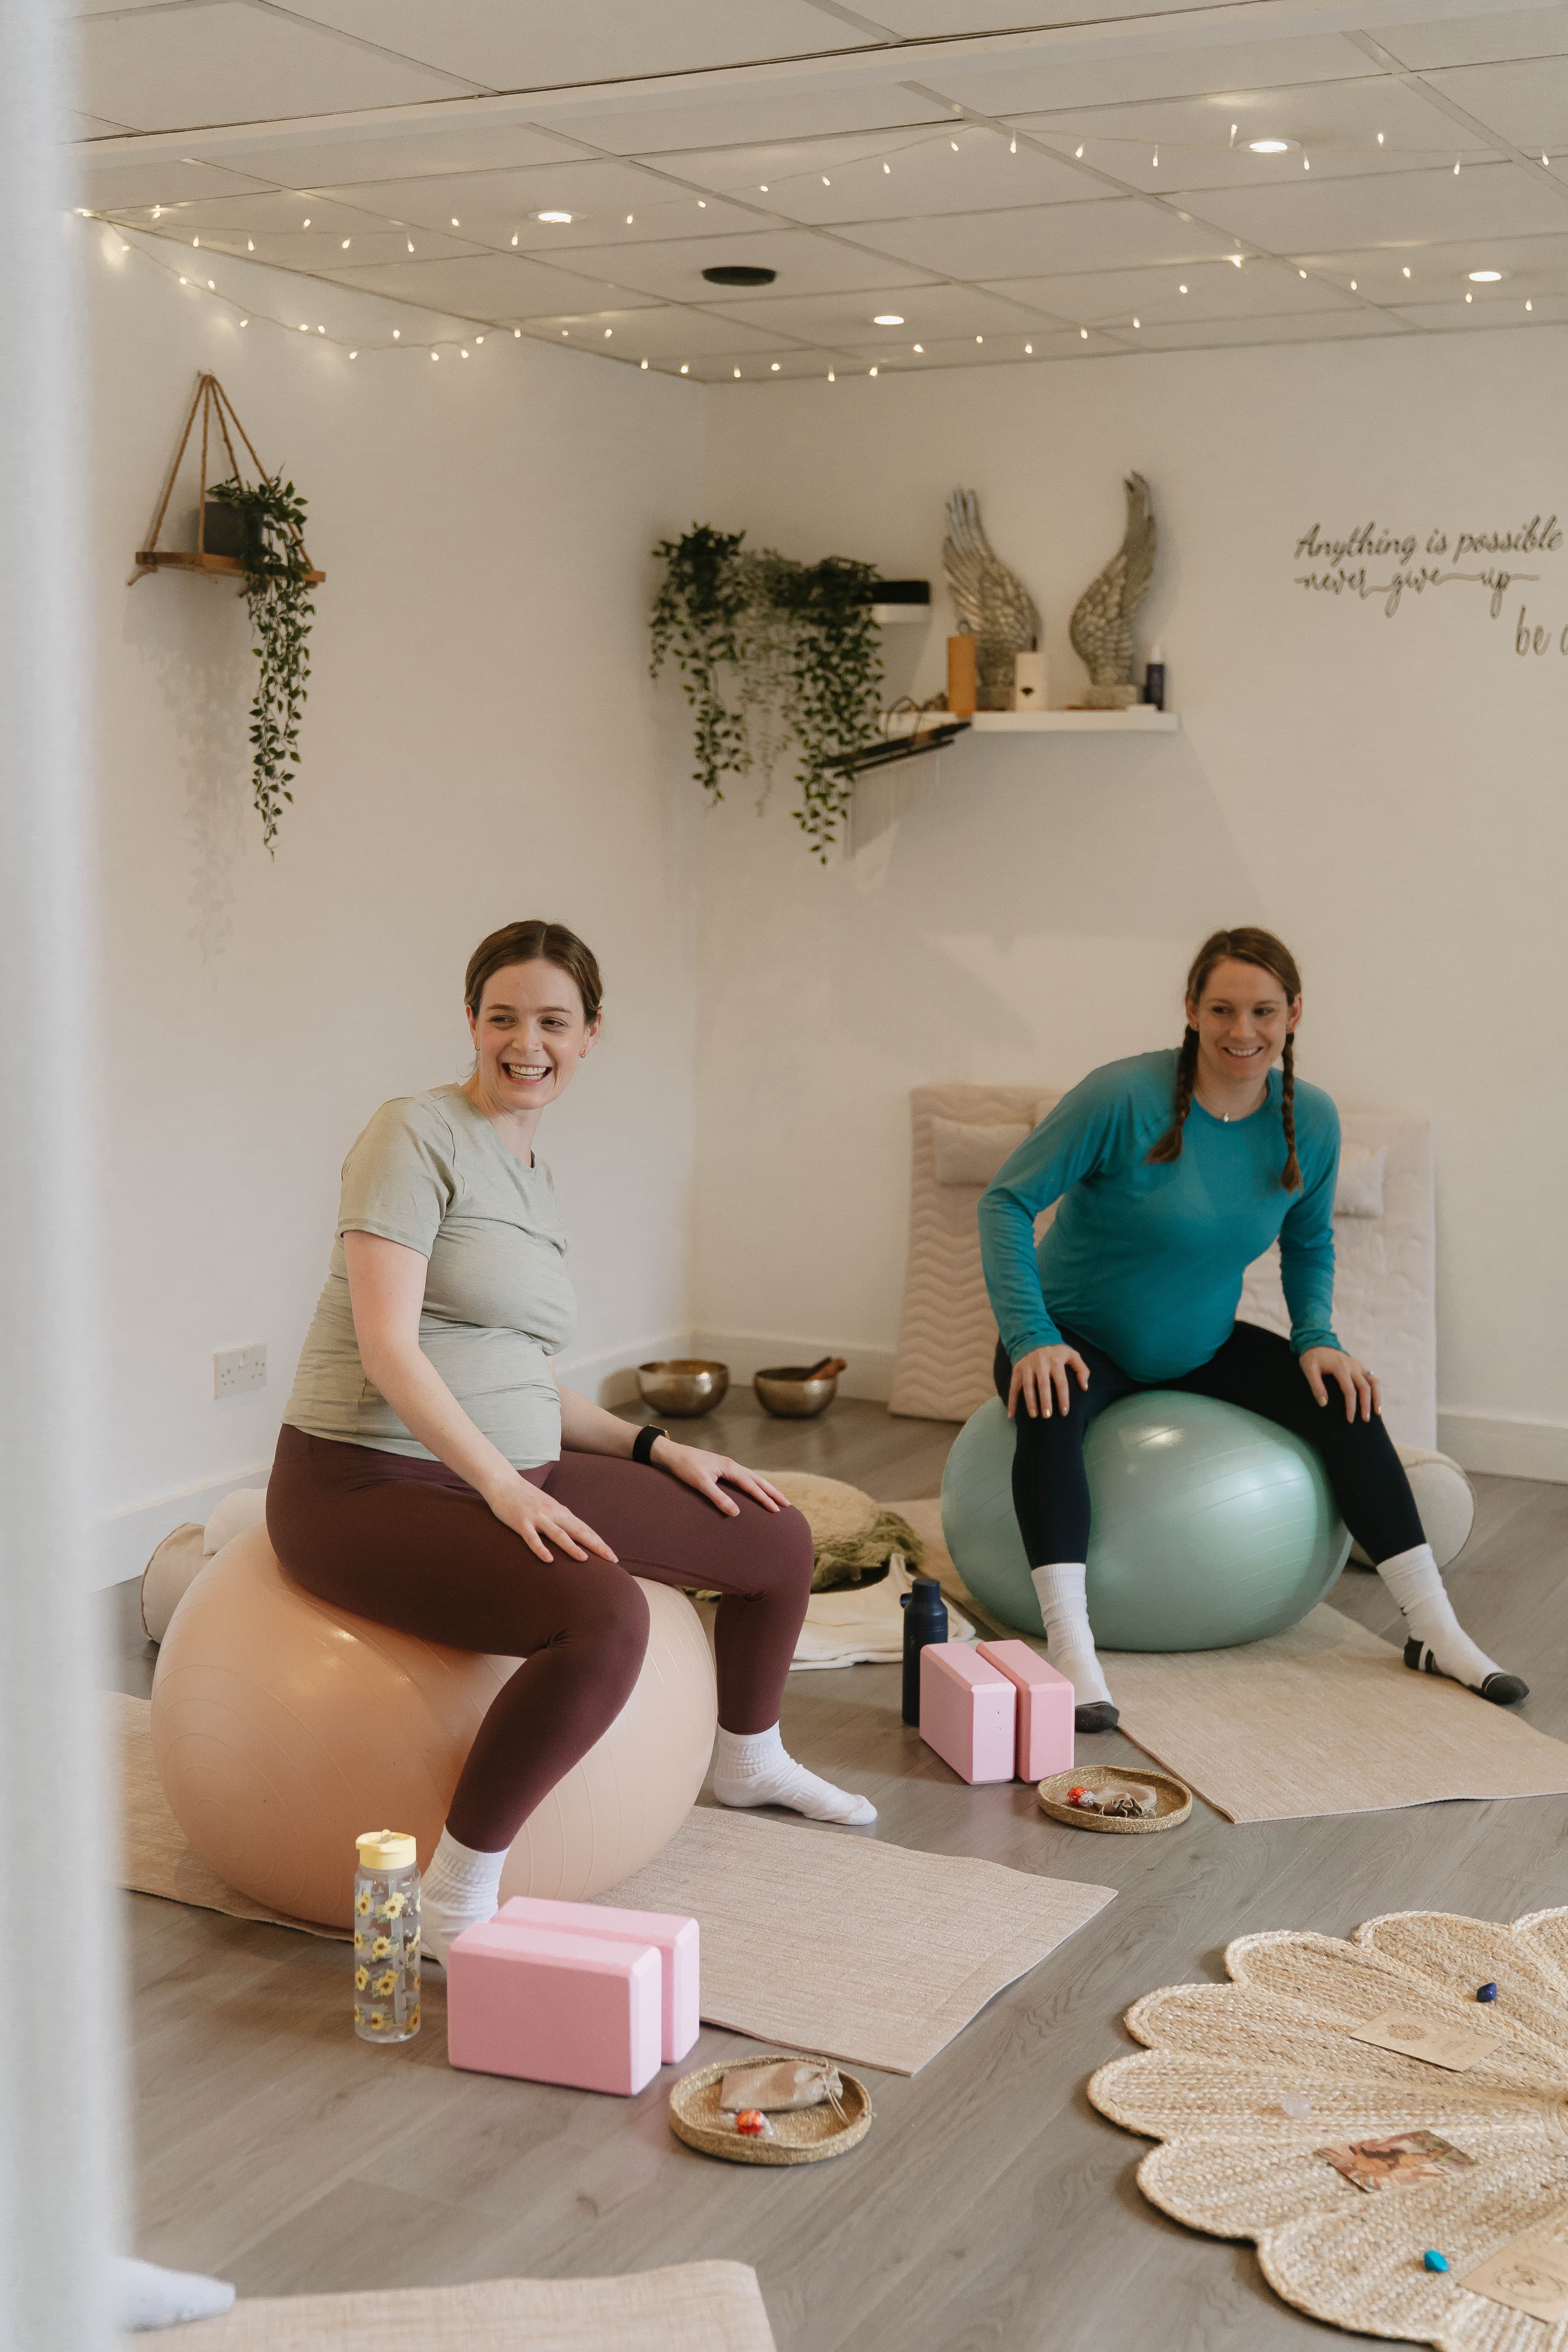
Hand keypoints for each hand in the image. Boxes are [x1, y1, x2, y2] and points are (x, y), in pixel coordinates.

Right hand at [484, 1472, 617, 1565]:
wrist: (503, 1482)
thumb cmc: (526, 1497)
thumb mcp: (548, 1506)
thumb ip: (560, 1518)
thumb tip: (574, 1531)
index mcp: (561, 1512)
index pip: (585, 1529)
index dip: (599, 1542)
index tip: (612, 1556)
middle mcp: (553, 1514)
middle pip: (578, 1531)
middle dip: (596, 1546)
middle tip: (611, 1559)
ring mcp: (538, 1518)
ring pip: (558, 1534)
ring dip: (571, 1547)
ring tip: (584, 1559)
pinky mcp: (521, 1523)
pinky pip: (532, 1539)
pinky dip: (541, 1549)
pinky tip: (549, 1560)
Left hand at [649, 1438, 789, 1517]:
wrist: (671, 1454)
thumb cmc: (684, 1468)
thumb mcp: (701, 1483)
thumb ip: (718, 1498)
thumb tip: (736, 1513)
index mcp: (730, 1468)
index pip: (752, 1486)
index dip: (765, 1499)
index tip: (778, 1510)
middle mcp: (731, 1465)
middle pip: (758, 1480)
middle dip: (773, 1492)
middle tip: (788, 1504)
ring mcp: (727, 1465)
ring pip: (752, 1477)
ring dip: (765, 1488)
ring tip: (776, 1497)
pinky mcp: (721, 1468)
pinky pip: (743, 1477)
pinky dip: (753, 1484)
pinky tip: (753, 1489)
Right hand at [1008, 1344, 1089, 1419]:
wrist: (1033, 1337)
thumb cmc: (1056, 1351)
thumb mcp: (1072, 1355)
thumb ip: (1082, 1370)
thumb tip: (1085, 1388)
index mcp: (1056, 1360)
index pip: (1061, 1382)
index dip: (1063, 1398)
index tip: (1064, 1412)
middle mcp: (1041, 1363)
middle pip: (1043, 1384)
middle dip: (1045, 1401)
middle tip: (1047, 1416)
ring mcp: (1027, 1366)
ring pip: (1027, 1386)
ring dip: (1030, 1401)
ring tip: (1034, 1415)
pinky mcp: (1017, 1369)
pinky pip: (1013, 1387)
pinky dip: (1011, 1401)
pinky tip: (1012, 1414)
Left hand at [1299, 1346, 1380, 1421]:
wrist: (1317, 1342)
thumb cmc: (1312, 1358)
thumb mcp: (1309, 1370)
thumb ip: (1316, 1386)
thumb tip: (1323, 1404)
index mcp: (1340, 1367)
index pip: (1350, 1390)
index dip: (1351, 1406)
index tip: (1350, 1419)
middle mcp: (1353, 1366)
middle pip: (1365, 1387)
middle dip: (1366, 1405)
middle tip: (1365, 1420)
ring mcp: (1358, 1365)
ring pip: (1374, 1382)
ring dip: (1377, 1397)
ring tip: (1377, 1412)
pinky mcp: (1360, 1366)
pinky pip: (1372, 1378)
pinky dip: (1376, 1390)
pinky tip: (1375, 1401)